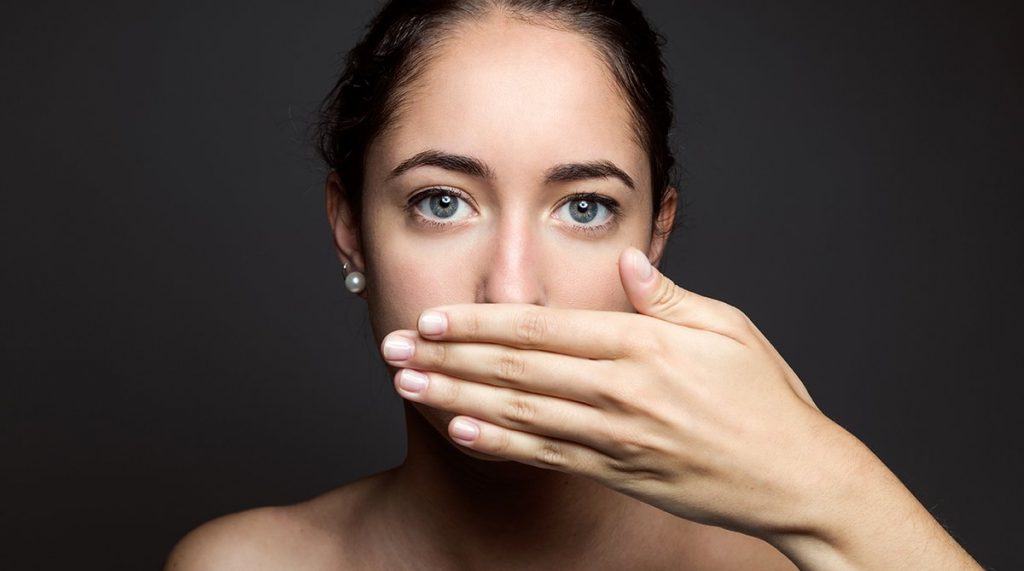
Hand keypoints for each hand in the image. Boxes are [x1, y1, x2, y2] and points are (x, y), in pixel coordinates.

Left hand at [380, 247, 849, 537]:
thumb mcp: (728, 329)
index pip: (543, 328)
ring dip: (457, 396)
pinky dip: (500, 444)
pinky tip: (459, 432)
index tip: (433, 315)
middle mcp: (621, 390)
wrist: (796, 477)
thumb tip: (625, 261)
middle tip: (393, 348)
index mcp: (644, 344)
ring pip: (520, 412)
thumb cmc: (766, 398)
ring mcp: (616, 435)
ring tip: (407, 385)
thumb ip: (668, 297)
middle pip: (517, 368)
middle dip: (449, 356)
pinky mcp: (618, 471)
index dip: (481, 321)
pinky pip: (547, 456)